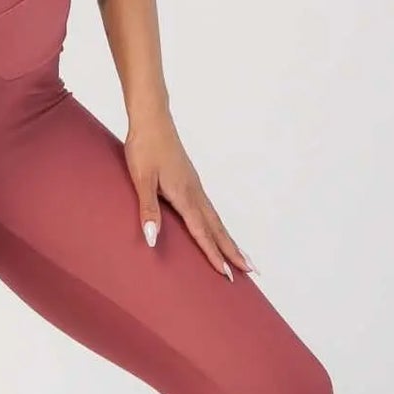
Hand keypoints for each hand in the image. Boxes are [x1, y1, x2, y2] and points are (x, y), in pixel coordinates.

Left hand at [125, 105, 254, 280]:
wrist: (151, 119)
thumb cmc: (144, 148)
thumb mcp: (141, 179)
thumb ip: (148, 209)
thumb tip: (152, 239)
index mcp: (185, 195)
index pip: (202, 232)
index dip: (214, 255)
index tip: (228, 274)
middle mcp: (195, 193)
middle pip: (218, 228)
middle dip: (233, 251)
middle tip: (252, 271)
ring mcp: (195, 186)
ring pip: (216, 219)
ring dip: (229, 239)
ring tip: (241, 256)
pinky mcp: (190, 180)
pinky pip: (209, 210)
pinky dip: (217, 225)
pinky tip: (216, 228)